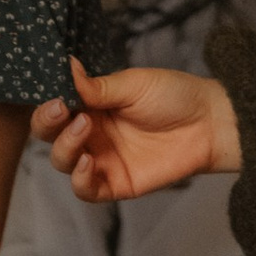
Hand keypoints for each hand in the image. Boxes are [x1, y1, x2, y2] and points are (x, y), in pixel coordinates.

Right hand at [34, 64, 241, 201]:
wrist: (209, 122)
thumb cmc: (174, 96)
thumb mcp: (133, 84)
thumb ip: (97, 85)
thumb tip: (66, 65)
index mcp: (92, 105)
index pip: (55, 108)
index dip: (47, 104)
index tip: (54, 96)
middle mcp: (92, 133)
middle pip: (50, 136)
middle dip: (47, 124)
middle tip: (63, 111)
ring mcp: (102, 159)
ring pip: (63, 162)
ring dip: (65, 147)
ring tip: (84, 128)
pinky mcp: (116, 183)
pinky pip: (86, 190)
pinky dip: (80, 179)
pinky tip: (89, 162)